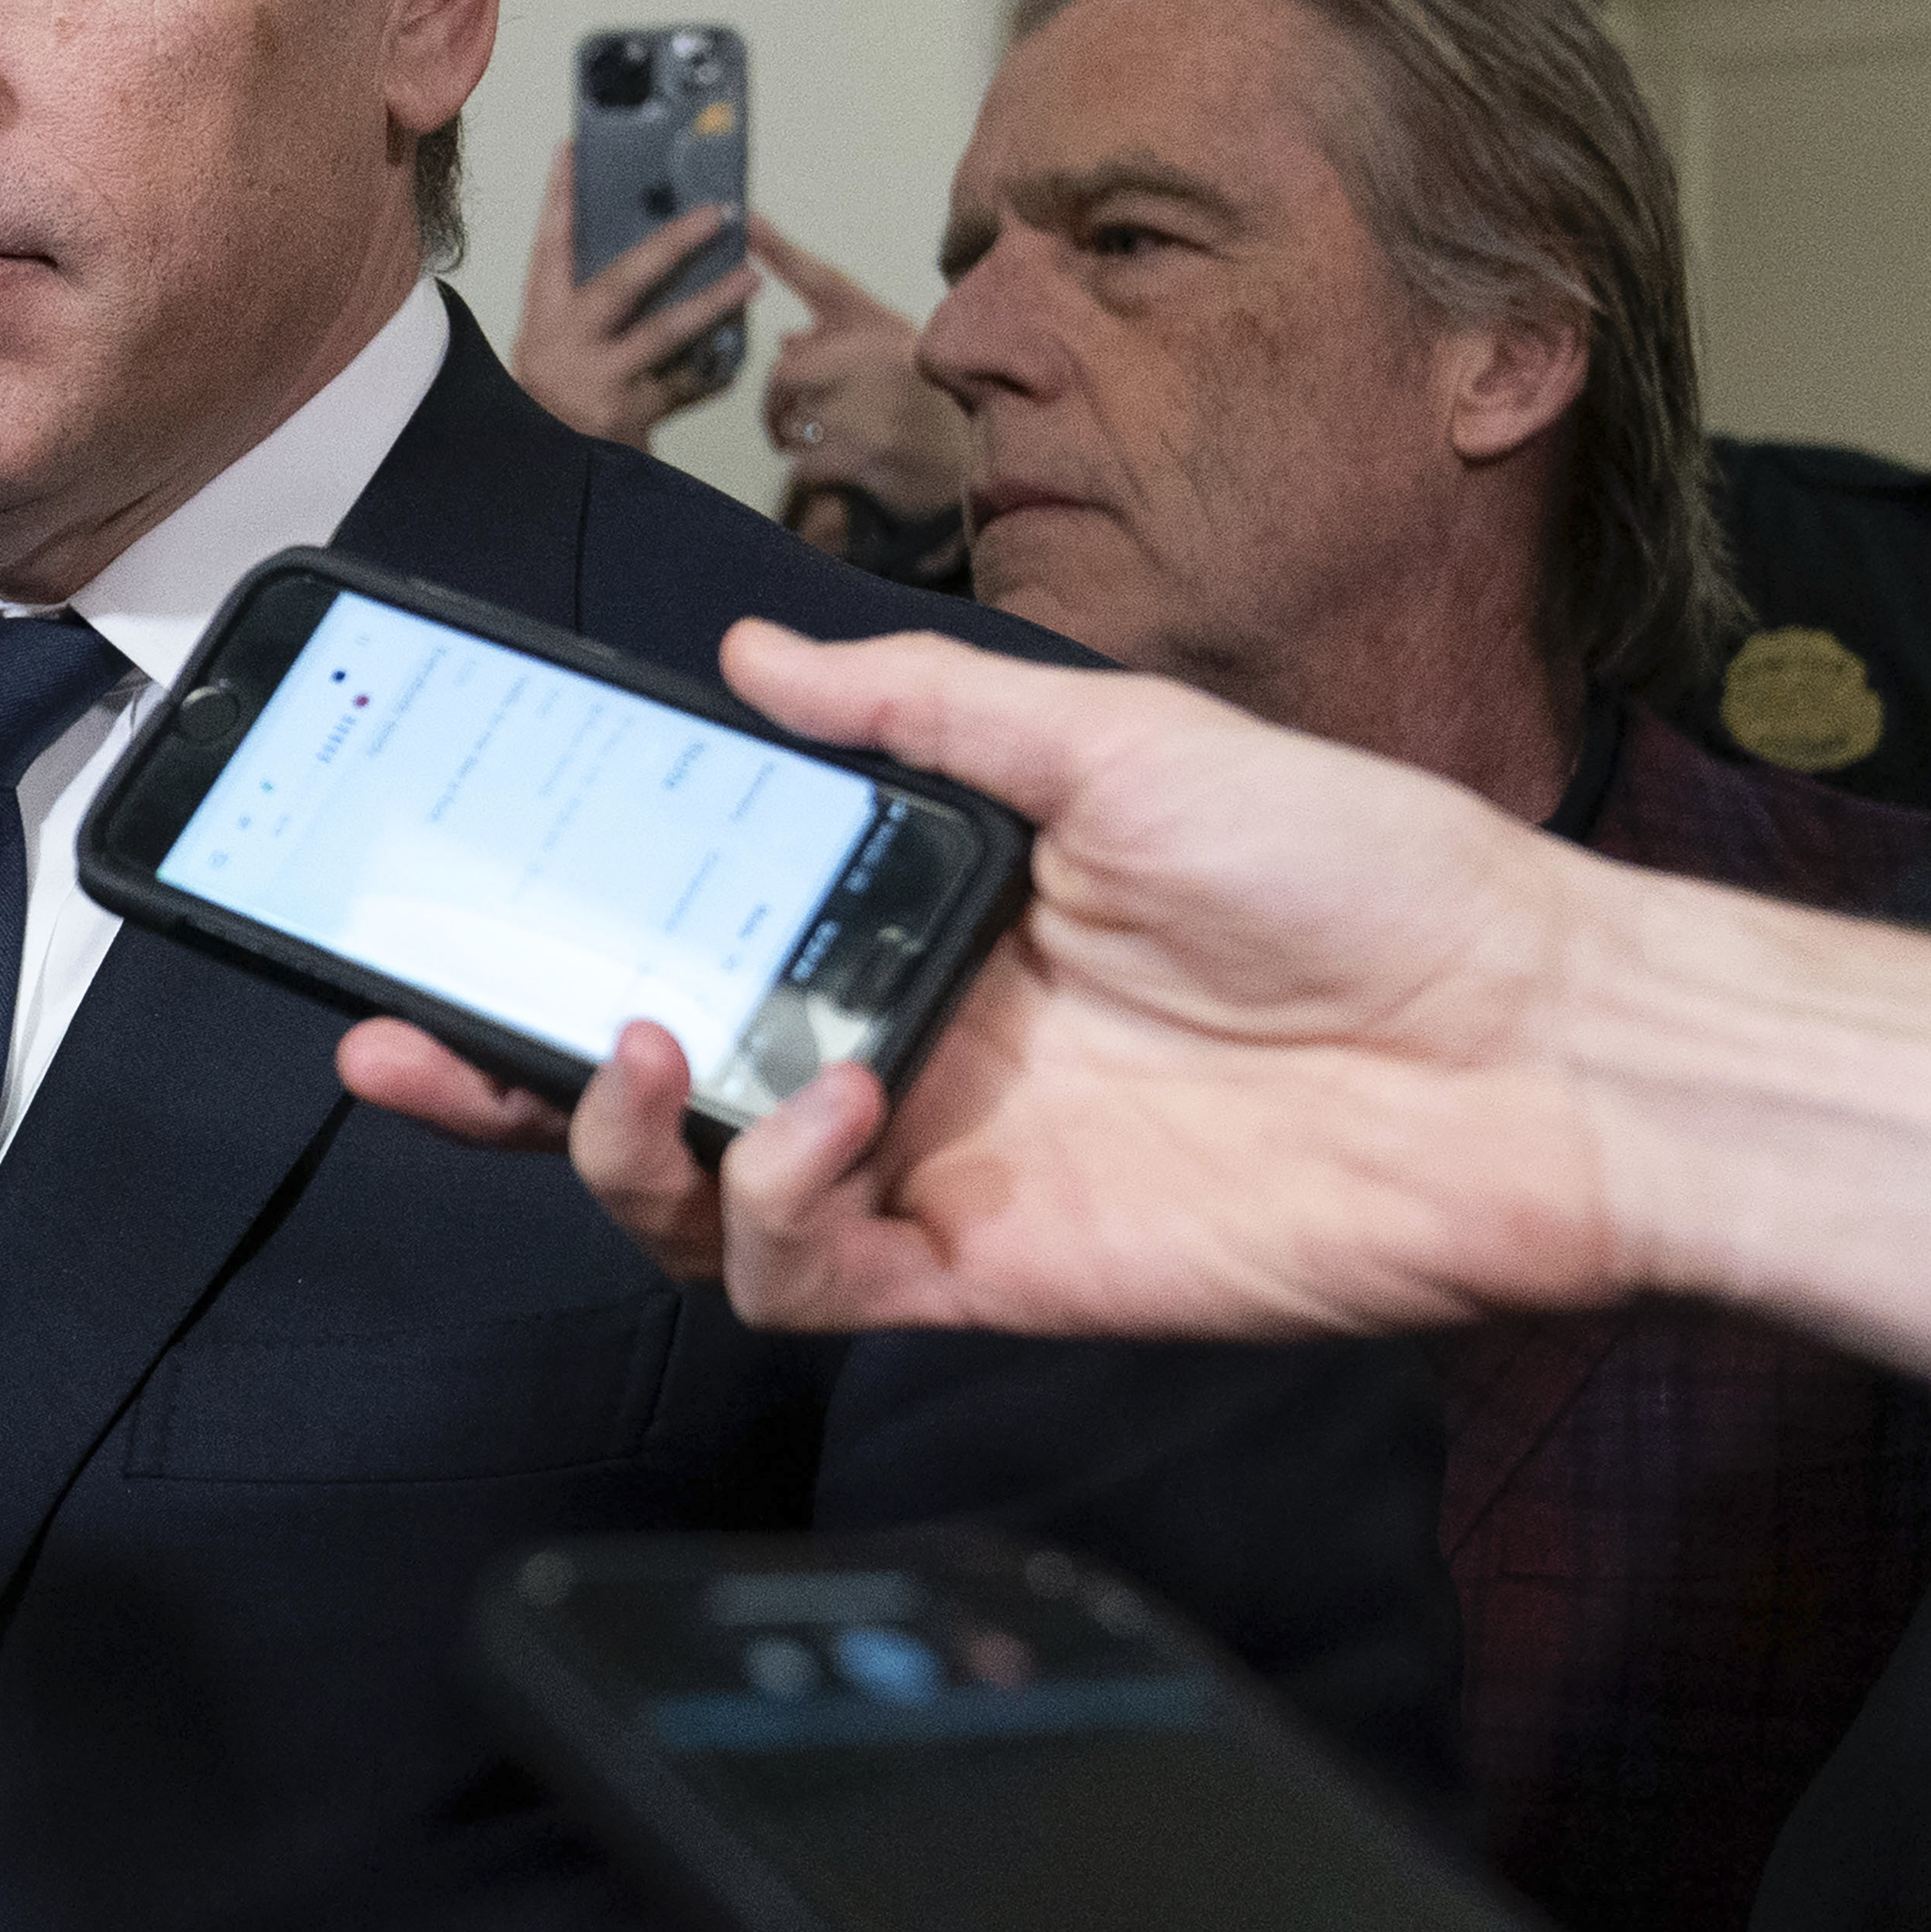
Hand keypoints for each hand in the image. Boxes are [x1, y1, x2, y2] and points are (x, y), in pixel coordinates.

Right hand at [338, 621, 1625, 1339]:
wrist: (1531, 1038)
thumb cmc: (1358, 868)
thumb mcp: (1117, 734)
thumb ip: (918, 708)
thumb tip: (750, 653)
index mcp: (914, 916)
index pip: (685, 930)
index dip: (548, 927)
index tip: (439, 890)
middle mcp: (895, 1045)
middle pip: (643, 1088)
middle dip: (494, 1076)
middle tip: (399, 1039)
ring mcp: (931, 1166)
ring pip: (691, 1205)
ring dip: (620, 1141)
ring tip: (642, 1054)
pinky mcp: (989, 1270)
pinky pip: (810, 1278)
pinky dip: (771, 1206)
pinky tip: (818, 1121)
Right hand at [513, 140, 757, 446]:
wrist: (551, 483)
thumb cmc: (554, 406)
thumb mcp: (552, 348)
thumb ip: (583, 305)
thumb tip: (638, 240)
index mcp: (540, 322)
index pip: (549, 248)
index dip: (561, 199)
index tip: (573, 149)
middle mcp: (563, 348)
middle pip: (620, 283)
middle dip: (670, 244)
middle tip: (715, 214)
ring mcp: (598, 384)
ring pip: (663, 333)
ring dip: (712, 301)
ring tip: (750, 278)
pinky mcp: (630, 419)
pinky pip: (686, 385)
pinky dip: (714, 369)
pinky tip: (741, 352)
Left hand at [755, 224, 969, 522]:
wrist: (974, 466)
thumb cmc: (930, 404)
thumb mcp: (894, 355)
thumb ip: (838, 341)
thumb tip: (787, 342)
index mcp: (879, 329)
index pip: (822, 282)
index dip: (780, 249)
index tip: (747, 219)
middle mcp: (872, 360)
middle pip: (782, 374)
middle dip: (775, 404)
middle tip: (789, 421)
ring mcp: (867, 408)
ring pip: (789, 422)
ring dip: (798, 439)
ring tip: (837, 443)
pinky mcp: (863, 455)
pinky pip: (802, 462)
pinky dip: (812, 471)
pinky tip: (844, 468)